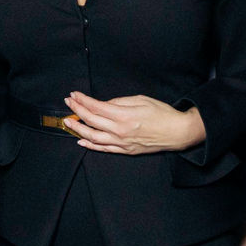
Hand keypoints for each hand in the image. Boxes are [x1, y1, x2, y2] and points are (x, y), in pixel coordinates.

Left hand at [63, 92, 205, 154]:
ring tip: (68, 122)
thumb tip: (104, 104)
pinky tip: (81, 140)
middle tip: (68, 103)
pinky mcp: (126, 151)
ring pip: (93, 137)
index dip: (82, 100)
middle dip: (77, 110)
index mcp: (124, 115)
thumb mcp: (141, 99)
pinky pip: (104, 149)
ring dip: (78, 129)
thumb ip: (119, 101)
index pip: (96, 106)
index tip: (74, 94)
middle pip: (91, 120)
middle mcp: (120, 130)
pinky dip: (90, 145)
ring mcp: (122, 143)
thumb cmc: (162, 113)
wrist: (177, 132)